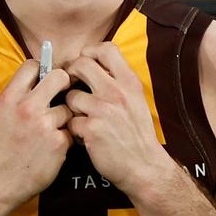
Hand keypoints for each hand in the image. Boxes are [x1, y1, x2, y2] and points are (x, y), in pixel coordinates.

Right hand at [0, 60, 72, 207]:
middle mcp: (27, 107)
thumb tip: (38, 78)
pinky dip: (66, 138)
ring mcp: (44, 125)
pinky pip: (71, 131)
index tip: (45, 78)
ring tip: (51, 130)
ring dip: (63, 118)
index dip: (42, 69)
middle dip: (64, 82)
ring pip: (68, 108)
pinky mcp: (59, 142)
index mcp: (10, 97)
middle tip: (63, 91)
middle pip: (59, 77)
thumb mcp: (1, 114)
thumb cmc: (1, 147)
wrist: (1, 181)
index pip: (33, 65)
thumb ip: (18, 96)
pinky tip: (53, 147)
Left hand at [64, 43, 174, 193]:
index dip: (90, 52)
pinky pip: (71, 121)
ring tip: (82, 118)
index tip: (85, 63)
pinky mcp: (91, 129)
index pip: (106, 49)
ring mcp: (103, 110)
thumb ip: (118, 82)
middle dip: (71, 74)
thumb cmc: (138, 133)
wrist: (145, 166)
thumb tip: (94, 65)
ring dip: (72, 108)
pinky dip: (75, 129)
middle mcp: (116, 92)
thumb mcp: (136, 100)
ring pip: (71, 96)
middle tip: (72, 86)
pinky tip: (85, 136)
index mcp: (129, 82)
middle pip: (80, 64)